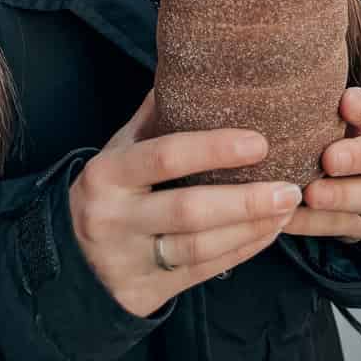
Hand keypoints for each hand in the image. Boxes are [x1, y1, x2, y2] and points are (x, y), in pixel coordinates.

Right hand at [69, 90, 304, 318]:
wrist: (71, 262)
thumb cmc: (110, 191)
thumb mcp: (118, 150)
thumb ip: (154, 116)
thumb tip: (197, 66)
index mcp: (107, 174)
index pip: (165, 156)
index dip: (214, 149)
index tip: (260, 142)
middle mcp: (113, 218)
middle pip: (188, 210)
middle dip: (245, 200)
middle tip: (290, 188)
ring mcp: (128, 260)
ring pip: (199, 248)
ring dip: (250, 228)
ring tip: (286, 209)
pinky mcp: (144, 293)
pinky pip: (202, 272)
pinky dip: (241, 252)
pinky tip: (267, 233)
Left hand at [285, 87, 360, 243]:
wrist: (351, 173)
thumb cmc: (325, 129)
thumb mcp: (326, 108)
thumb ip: (313, 95)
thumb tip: (270, 74)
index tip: (345, 101)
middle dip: (354, 157)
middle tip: (329, 159)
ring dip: (335, 196)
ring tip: (310, 195)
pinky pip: (339, 225)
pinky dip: (313, 223)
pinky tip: (287, 219)